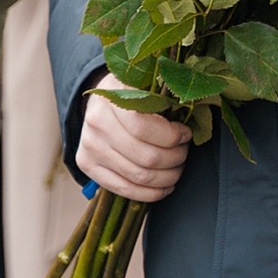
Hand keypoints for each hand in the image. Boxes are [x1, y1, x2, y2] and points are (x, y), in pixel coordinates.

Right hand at [77, 76, 191, 201]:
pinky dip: (149, 193)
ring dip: (166, 177)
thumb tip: (190, 118)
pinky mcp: (87, 165)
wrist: (100, 101)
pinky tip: (164, 188)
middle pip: (145, 156)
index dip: (171, 136)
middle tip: (184, 152)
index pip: (144, 128)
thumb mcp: (146, 84)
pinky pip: (122, 188)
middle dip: (174, 158)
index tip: (186, 134)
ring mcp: (90, 147)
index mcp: (112, 99)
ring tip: (177, 168)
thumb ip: (164, 100)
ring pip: (137, 176)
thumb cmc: (130, 92)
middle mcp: (97, 124)